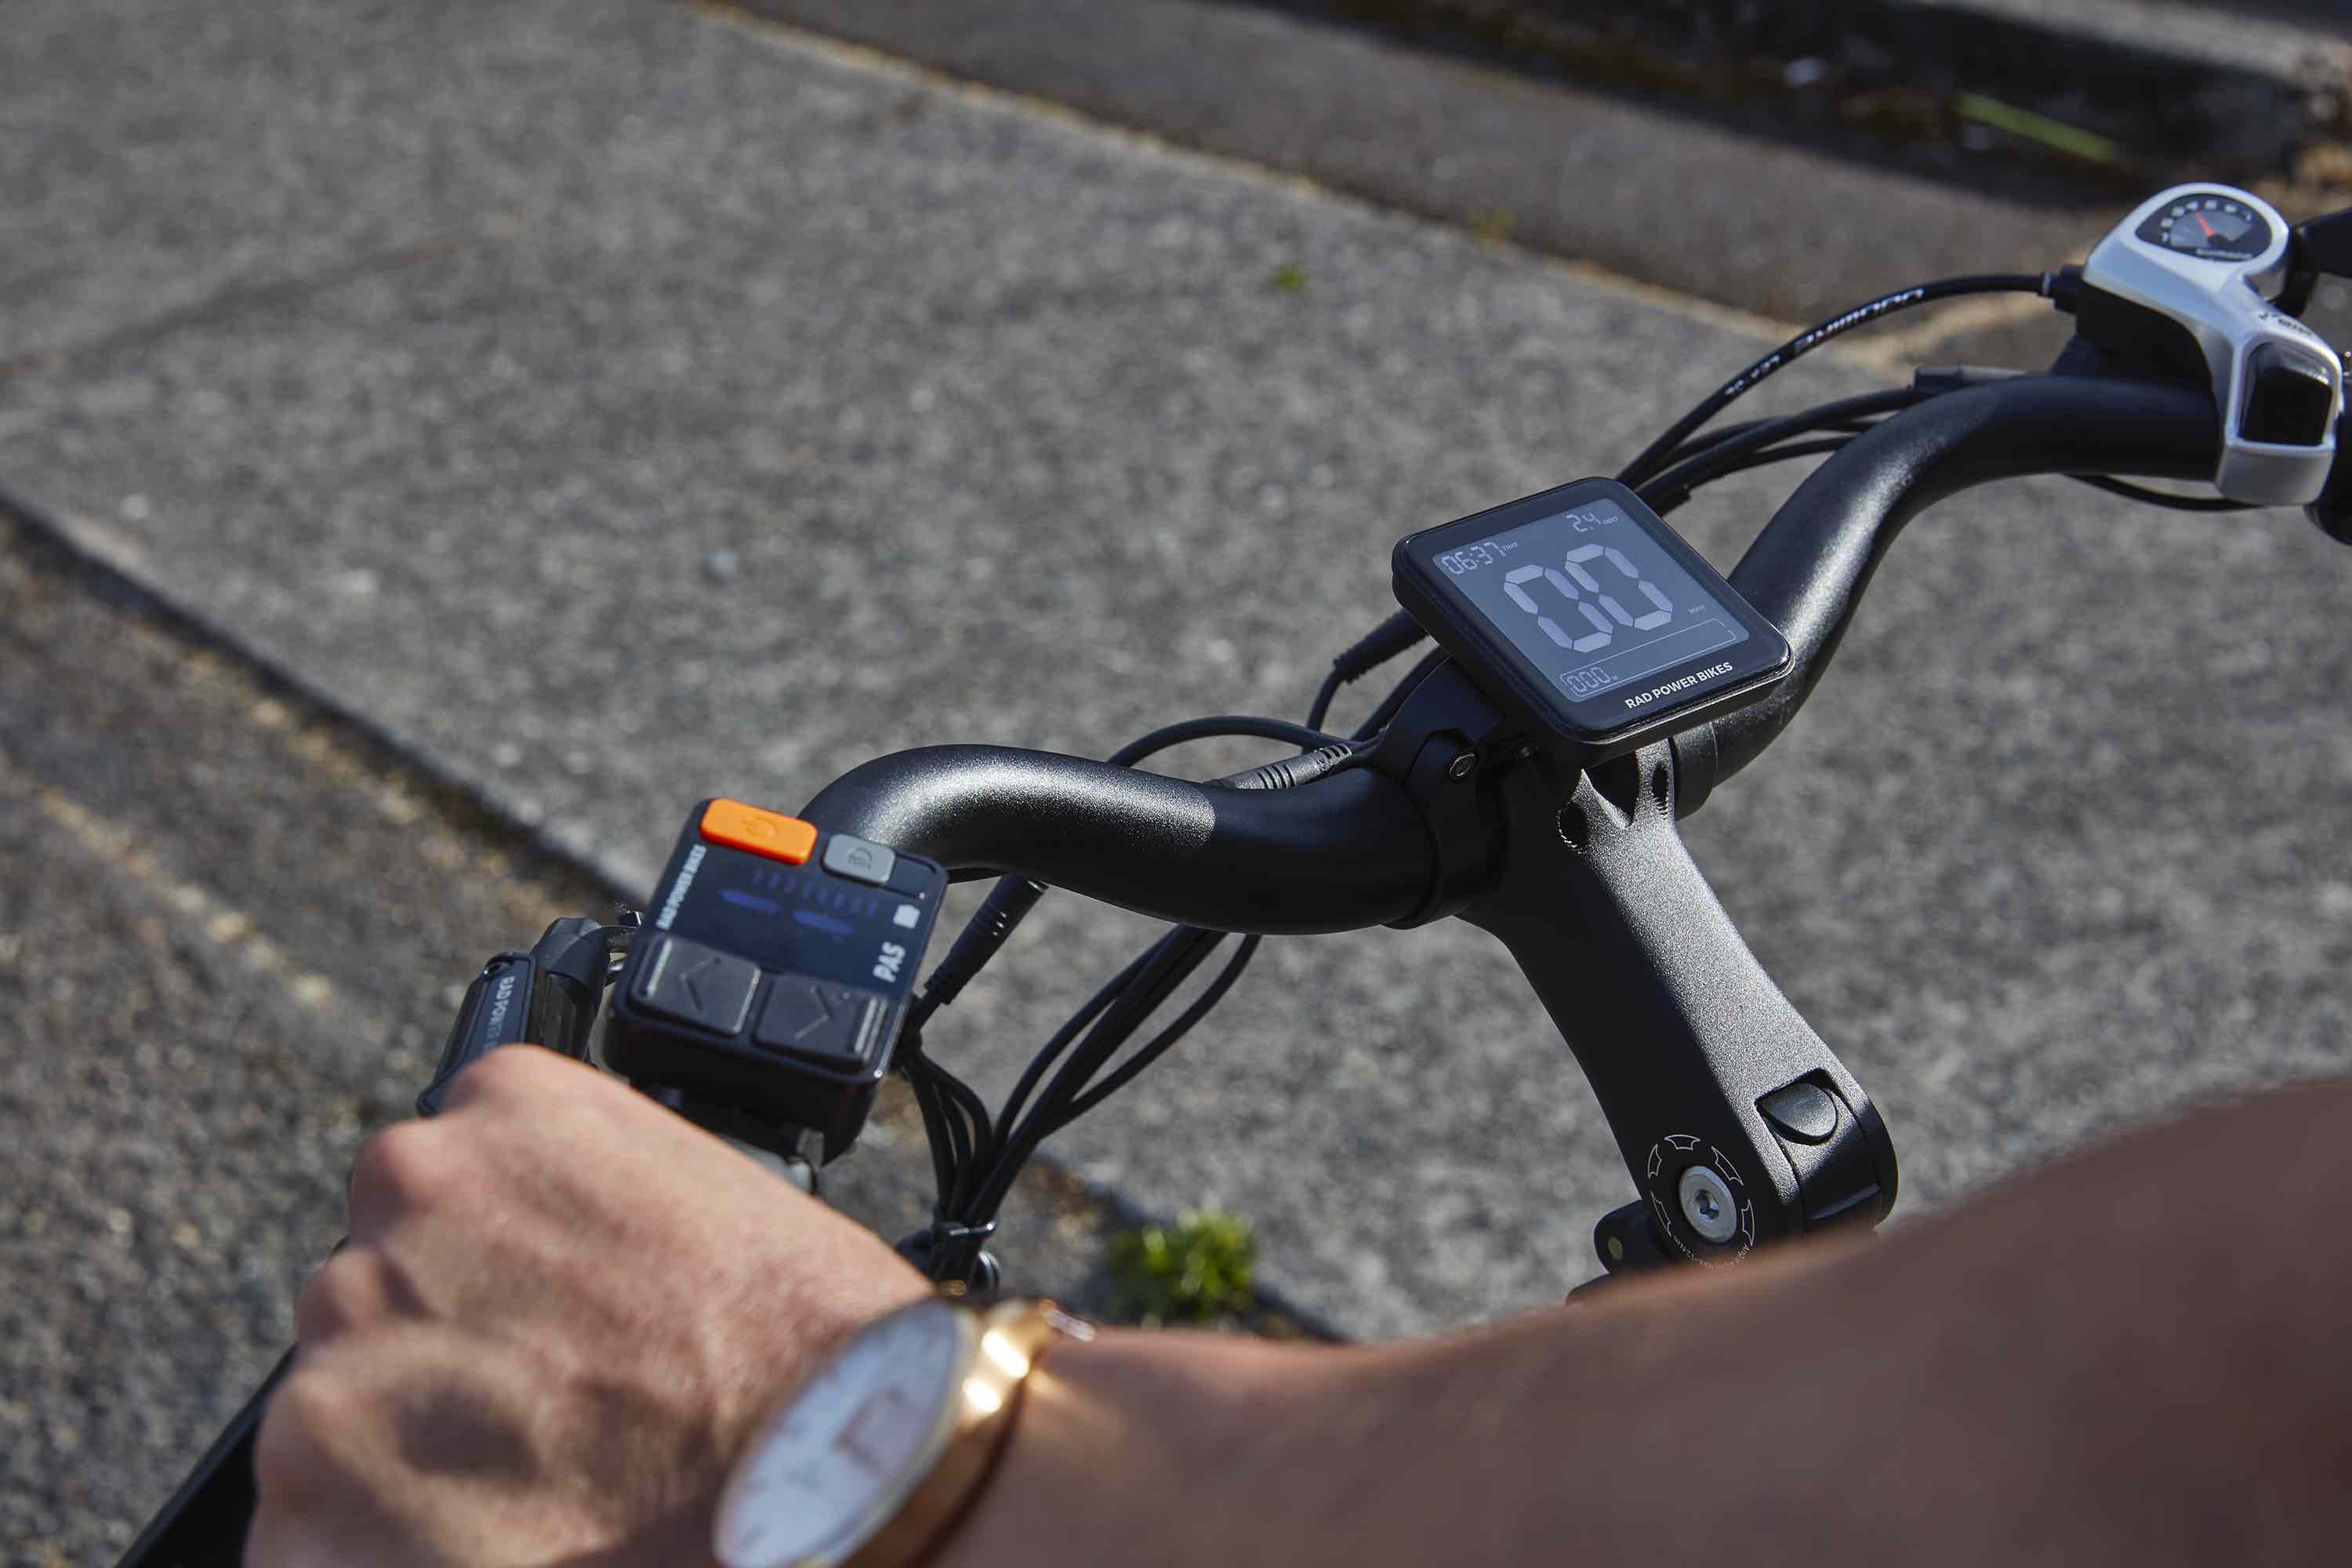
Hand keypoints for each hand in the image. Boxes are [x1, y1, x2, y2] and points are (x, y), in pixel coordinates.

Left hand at [248, 1046, 930, 1565]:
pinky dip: (379, 1558)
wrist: (844, 1469)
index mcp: (504, 1104)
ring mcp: (346, 1341)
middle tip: (556, 1426)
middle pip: (377, 1295)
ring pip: (339, 1415)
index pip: (439, 1184)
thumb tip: (531, 1272)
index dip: (493, 1278)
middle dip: (444, 1364)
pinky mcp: (311, 1492)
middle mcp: (406, 1191)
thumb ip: (579, 1198)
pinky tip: (503, 1548)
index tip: (544, 1331)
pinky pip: (309, 1538)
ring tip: (544, 1499)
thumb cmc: (810, 1348)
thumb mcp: (700, 1186)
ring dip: (409, 1467)